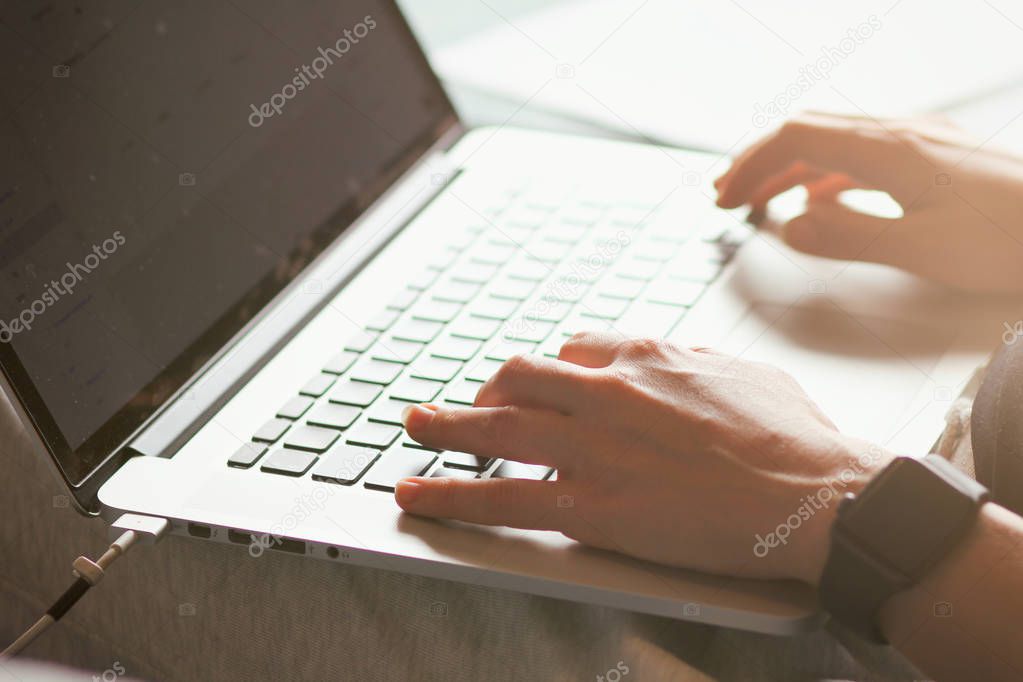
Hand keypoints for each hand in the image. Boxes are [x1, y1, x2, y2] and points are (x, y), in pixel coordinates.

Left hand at [396, 333, 891, 584]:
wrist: (819, 495)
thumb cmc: (794, 438)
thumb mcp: (744, 374)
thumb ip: (694, 362)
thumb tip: (675, 358)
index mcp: (646, 357)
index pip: (569, 349)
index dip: (548, 370)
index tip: (538, 384)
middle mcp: (607, 391)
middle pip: (520, 375)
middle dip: (488, 387)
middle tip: (470, 403)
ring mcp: (594, 447)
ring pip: (496, 424)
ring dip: (446, 426)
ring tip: (414, 427)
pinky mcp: (592, 505)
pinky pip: (502, 496)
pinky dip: (451, 495)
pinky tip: (420, 493)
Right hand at [716, 112, 1022, 293]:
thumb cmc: (1012, 241)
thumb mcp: (922, 250)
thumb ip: (849, 236)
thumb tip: (791, 227)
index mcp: (891, 150)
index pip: (797, 139)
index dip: (752, 165)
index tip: (725, 197)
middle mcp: (902, 135)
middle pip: (810, 131)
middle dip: (761, 161)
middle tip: (728, 196)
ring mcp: (920, 143)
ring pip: (835, 141)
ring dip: (791, 167)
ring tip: (761, 199)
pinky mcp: (935, 159)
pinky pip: (862, 154)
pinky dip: (826, 173)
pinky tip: (822, 198)